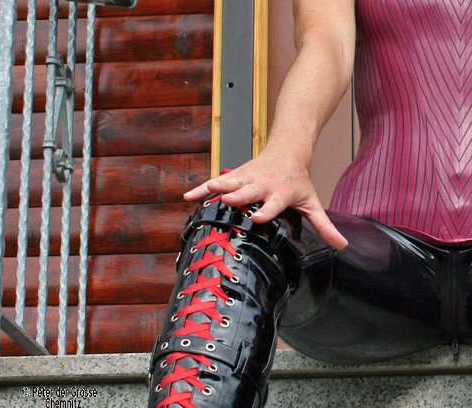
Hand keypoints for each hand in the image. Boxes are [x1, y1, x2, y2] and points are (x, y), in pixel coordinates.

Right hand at [184, 147, 347, 249]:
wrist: (288, 149)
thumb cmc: (298, 180)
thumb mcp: (312, 201)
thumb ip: (324, 225)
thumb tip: (342, 246)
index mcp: (281, 193)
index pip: (273, 204)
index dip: (265, 211)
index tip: (256, 218)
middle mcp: (262, 185)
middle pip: (249, 191)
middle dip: (238, 196)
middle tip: (227, 201)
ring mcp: (247, 178)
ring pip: (230, 183)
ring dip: (217, 187)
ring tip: (203, 192)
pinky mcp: (236, 175)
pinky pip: (217, 182)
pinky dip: (202, 189)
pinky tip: (188, 196)